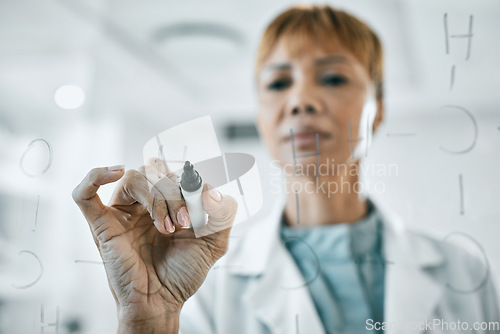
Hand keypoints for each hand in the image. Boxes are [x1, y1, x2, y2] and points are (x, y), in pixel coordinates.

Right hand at [72, 162, 236, 332]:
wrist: (163, 302)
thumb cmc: (184, 272)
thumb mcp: (215, 240)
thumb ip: (224, 211)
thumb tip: (209, 189)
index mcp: (167, 200)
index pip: (175, 170)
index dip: (189, 183)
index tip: (201, 207)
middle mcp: (143, 202)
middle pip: (154, 169)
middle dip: (174, 191)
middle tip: (184, 222)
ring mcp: (122, 212)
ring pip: (133, 178)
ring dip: (155, 197)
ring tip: (166, 227)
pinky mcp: (102, 226)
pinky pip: (85, 193)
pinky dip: (96, 175)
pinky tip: (116, 171)